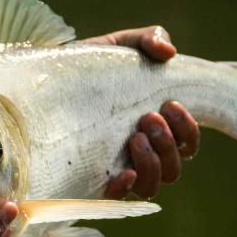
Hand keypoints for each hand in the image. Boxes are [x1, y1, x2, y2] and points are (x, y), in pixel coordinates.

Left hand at [83, 26, 199, 199]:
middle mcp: (142, 153)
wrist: (48, 80)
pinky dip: (126, 188)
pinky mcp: (94, 180)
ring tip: (134, 137)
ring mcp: (119, 168)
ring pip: (153, 186)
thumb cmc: (89, 67)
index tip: (171, 104)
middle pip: (174, 169)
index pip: (187, 144)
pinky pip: (119, 197)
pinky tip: (122, 171)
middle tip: (148, 118)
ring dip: (152, 164)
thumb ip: (148, 39)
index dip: (188, 130)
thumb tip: (167, 51)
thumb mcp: (118, 46)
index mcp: (155, 127)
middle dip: (169, 144)